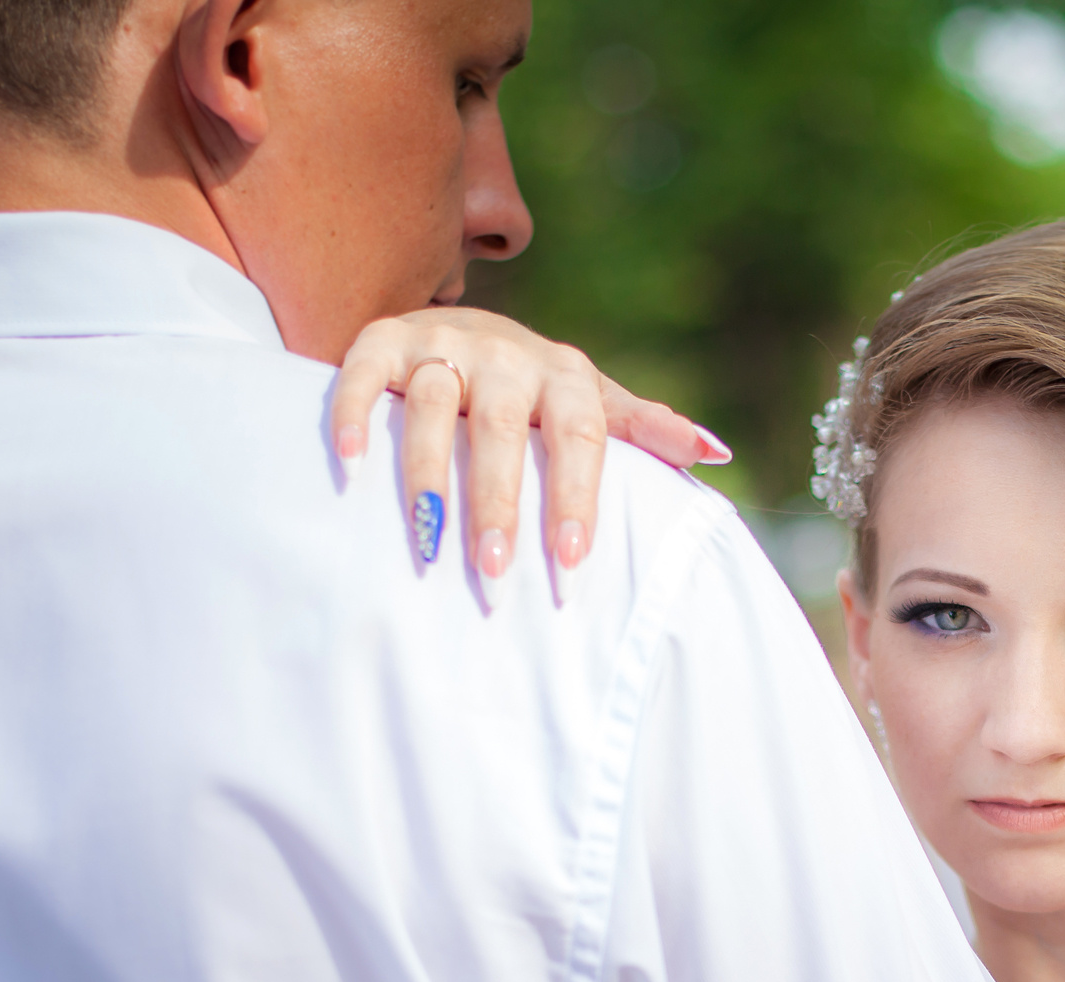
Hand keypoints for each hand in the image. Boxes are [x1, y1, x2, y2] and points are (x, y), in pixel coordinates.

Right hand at [330, 307, 729, 597]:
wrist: (463, 327)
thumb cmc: (537, 389)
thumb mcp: (592, 401)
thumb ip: (642, 427)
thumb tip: (715, 453)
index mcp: (565, 374)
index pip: (580, 437)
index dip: (577, 499)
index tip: (571, 563)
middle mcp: (504, 353)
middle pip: (503, 428)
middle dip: (499, 501)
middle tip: (494, 570)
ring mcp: (441, 342)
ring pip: (432, 404)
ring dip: (428, 476)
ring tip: (428, 541)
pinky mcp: (383, 339)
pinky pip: (363, 373)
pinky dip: (353, 413)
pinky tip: (349, 465)